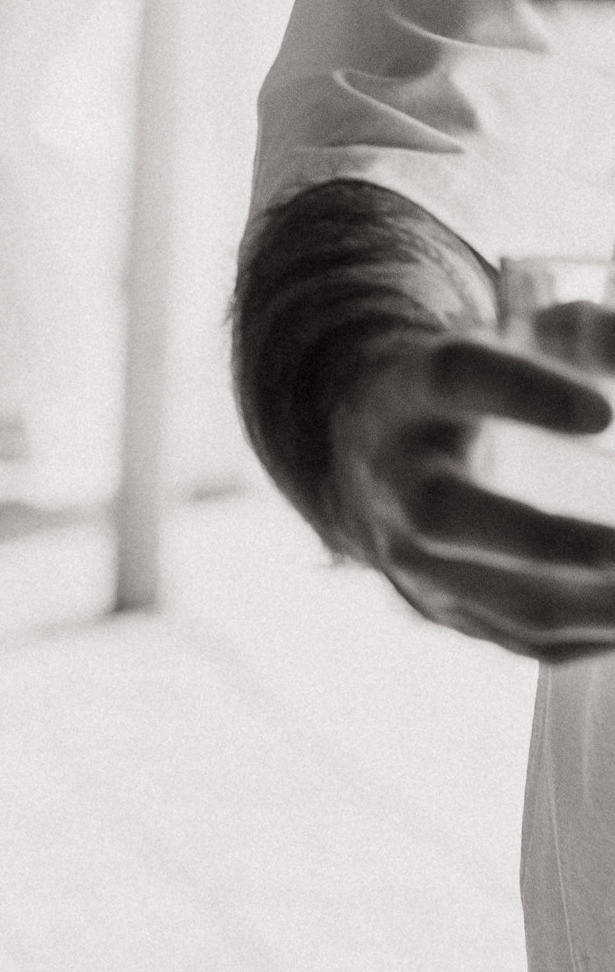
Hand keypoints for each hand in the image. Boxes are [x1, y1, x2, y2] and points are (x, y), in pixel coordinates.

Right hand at [330, 312, 614, 657]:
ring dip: (593, 605)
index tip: (604, 412)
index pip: (455, 379)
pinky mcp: (449, 611)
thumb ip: (578, 333)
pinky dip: (597, 634)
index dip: (525, 393)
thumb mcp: (504, 342)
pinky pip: (527, 638)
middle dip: (546, 541)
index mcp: (410, 391)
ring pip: (500, 599)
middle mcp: (396, 478)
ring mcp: (415, 559)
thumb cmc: (471, 394)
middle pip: (447, 517)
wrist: (379, 463)